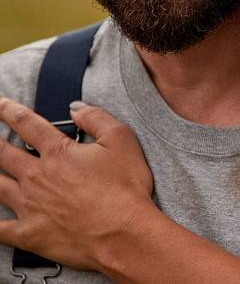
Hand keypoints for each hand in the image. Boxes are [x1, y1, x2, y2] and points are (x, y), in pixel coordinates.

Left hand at [0, 98, 154, 270]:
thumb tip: (76, 107)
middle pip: (2, 154)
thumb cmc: (126, 189)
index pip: (27, 124)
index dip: (9, 110)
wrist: (124, 234)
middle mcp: (36, 176)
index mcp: (58, 152)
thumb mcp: (122, 141)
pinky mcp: (28, 234)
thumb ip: (97, 118)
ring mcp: (29, 206)